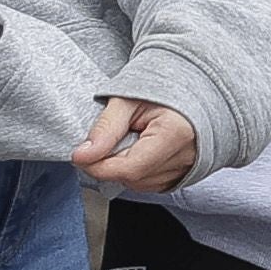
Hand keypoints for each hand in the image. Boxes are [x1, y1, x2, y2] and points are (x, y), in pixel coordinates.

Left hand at [76, 96, 202, 194]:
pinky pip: (151, 183)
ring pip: (140, 184)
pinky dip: (138, 171)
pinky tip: (140, 149)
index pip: (130, 168)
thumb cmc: (160, 87)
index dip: (99, 166)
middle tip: (109, 138)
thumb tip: (83, 155)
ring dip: (125, 168)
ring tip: (130, 139)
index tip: (80, 155)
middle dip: (111, 164)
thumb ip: (105, 128)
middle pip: (134, 178)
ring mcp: (188, 167)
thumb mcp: (126, 99)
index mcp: (175, 133)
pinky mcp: (184, 174)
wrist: (190, 85)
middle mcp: (187, 156)